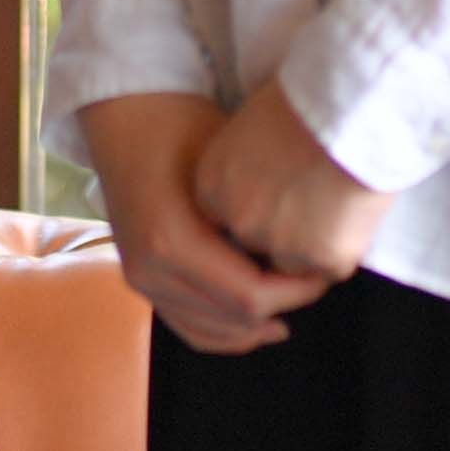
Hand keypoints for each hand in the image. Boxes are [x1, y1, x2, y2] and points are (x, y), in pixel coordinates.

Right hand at [73, 93, 329, 356]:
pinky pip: (188, 327)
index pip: (248, 296)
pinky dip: (225, 333)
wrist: (126, 117)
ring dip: (255, 326)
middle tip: (315, 281)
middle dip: (282, 306)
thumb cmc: (180, 126)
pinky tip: (258, 325)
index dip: (295, 293)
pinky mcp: (140, 281)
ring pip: (211, 333)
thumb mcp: (227, 163)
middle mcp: (151, 271)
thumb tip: (308, 251)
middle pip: (233, 319)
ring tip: (292, 302)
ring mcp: (141, 280)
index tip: (324, 272)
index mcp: (171, 242)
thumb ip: (259, 215)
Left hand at [191, 79, 393, 291]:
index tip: (280, 199)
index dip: (256, 212)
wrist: (351, 103)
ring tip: (338, 202)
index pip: (225, 221)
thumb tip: (258, 179)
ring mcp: (278, 244)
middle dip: (282, 235)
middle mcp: (238, 220)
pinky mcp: (322, 258)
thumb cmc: (306, 98)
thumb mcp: (251, 124)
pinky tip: (356, 208)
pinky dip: (346, 245)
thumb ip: (242, 164)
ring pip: (294, 263)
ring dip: (313, 245)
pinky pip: (333, 265)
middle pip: (257, 246)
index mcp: (211, 185)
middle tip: (314, 203)